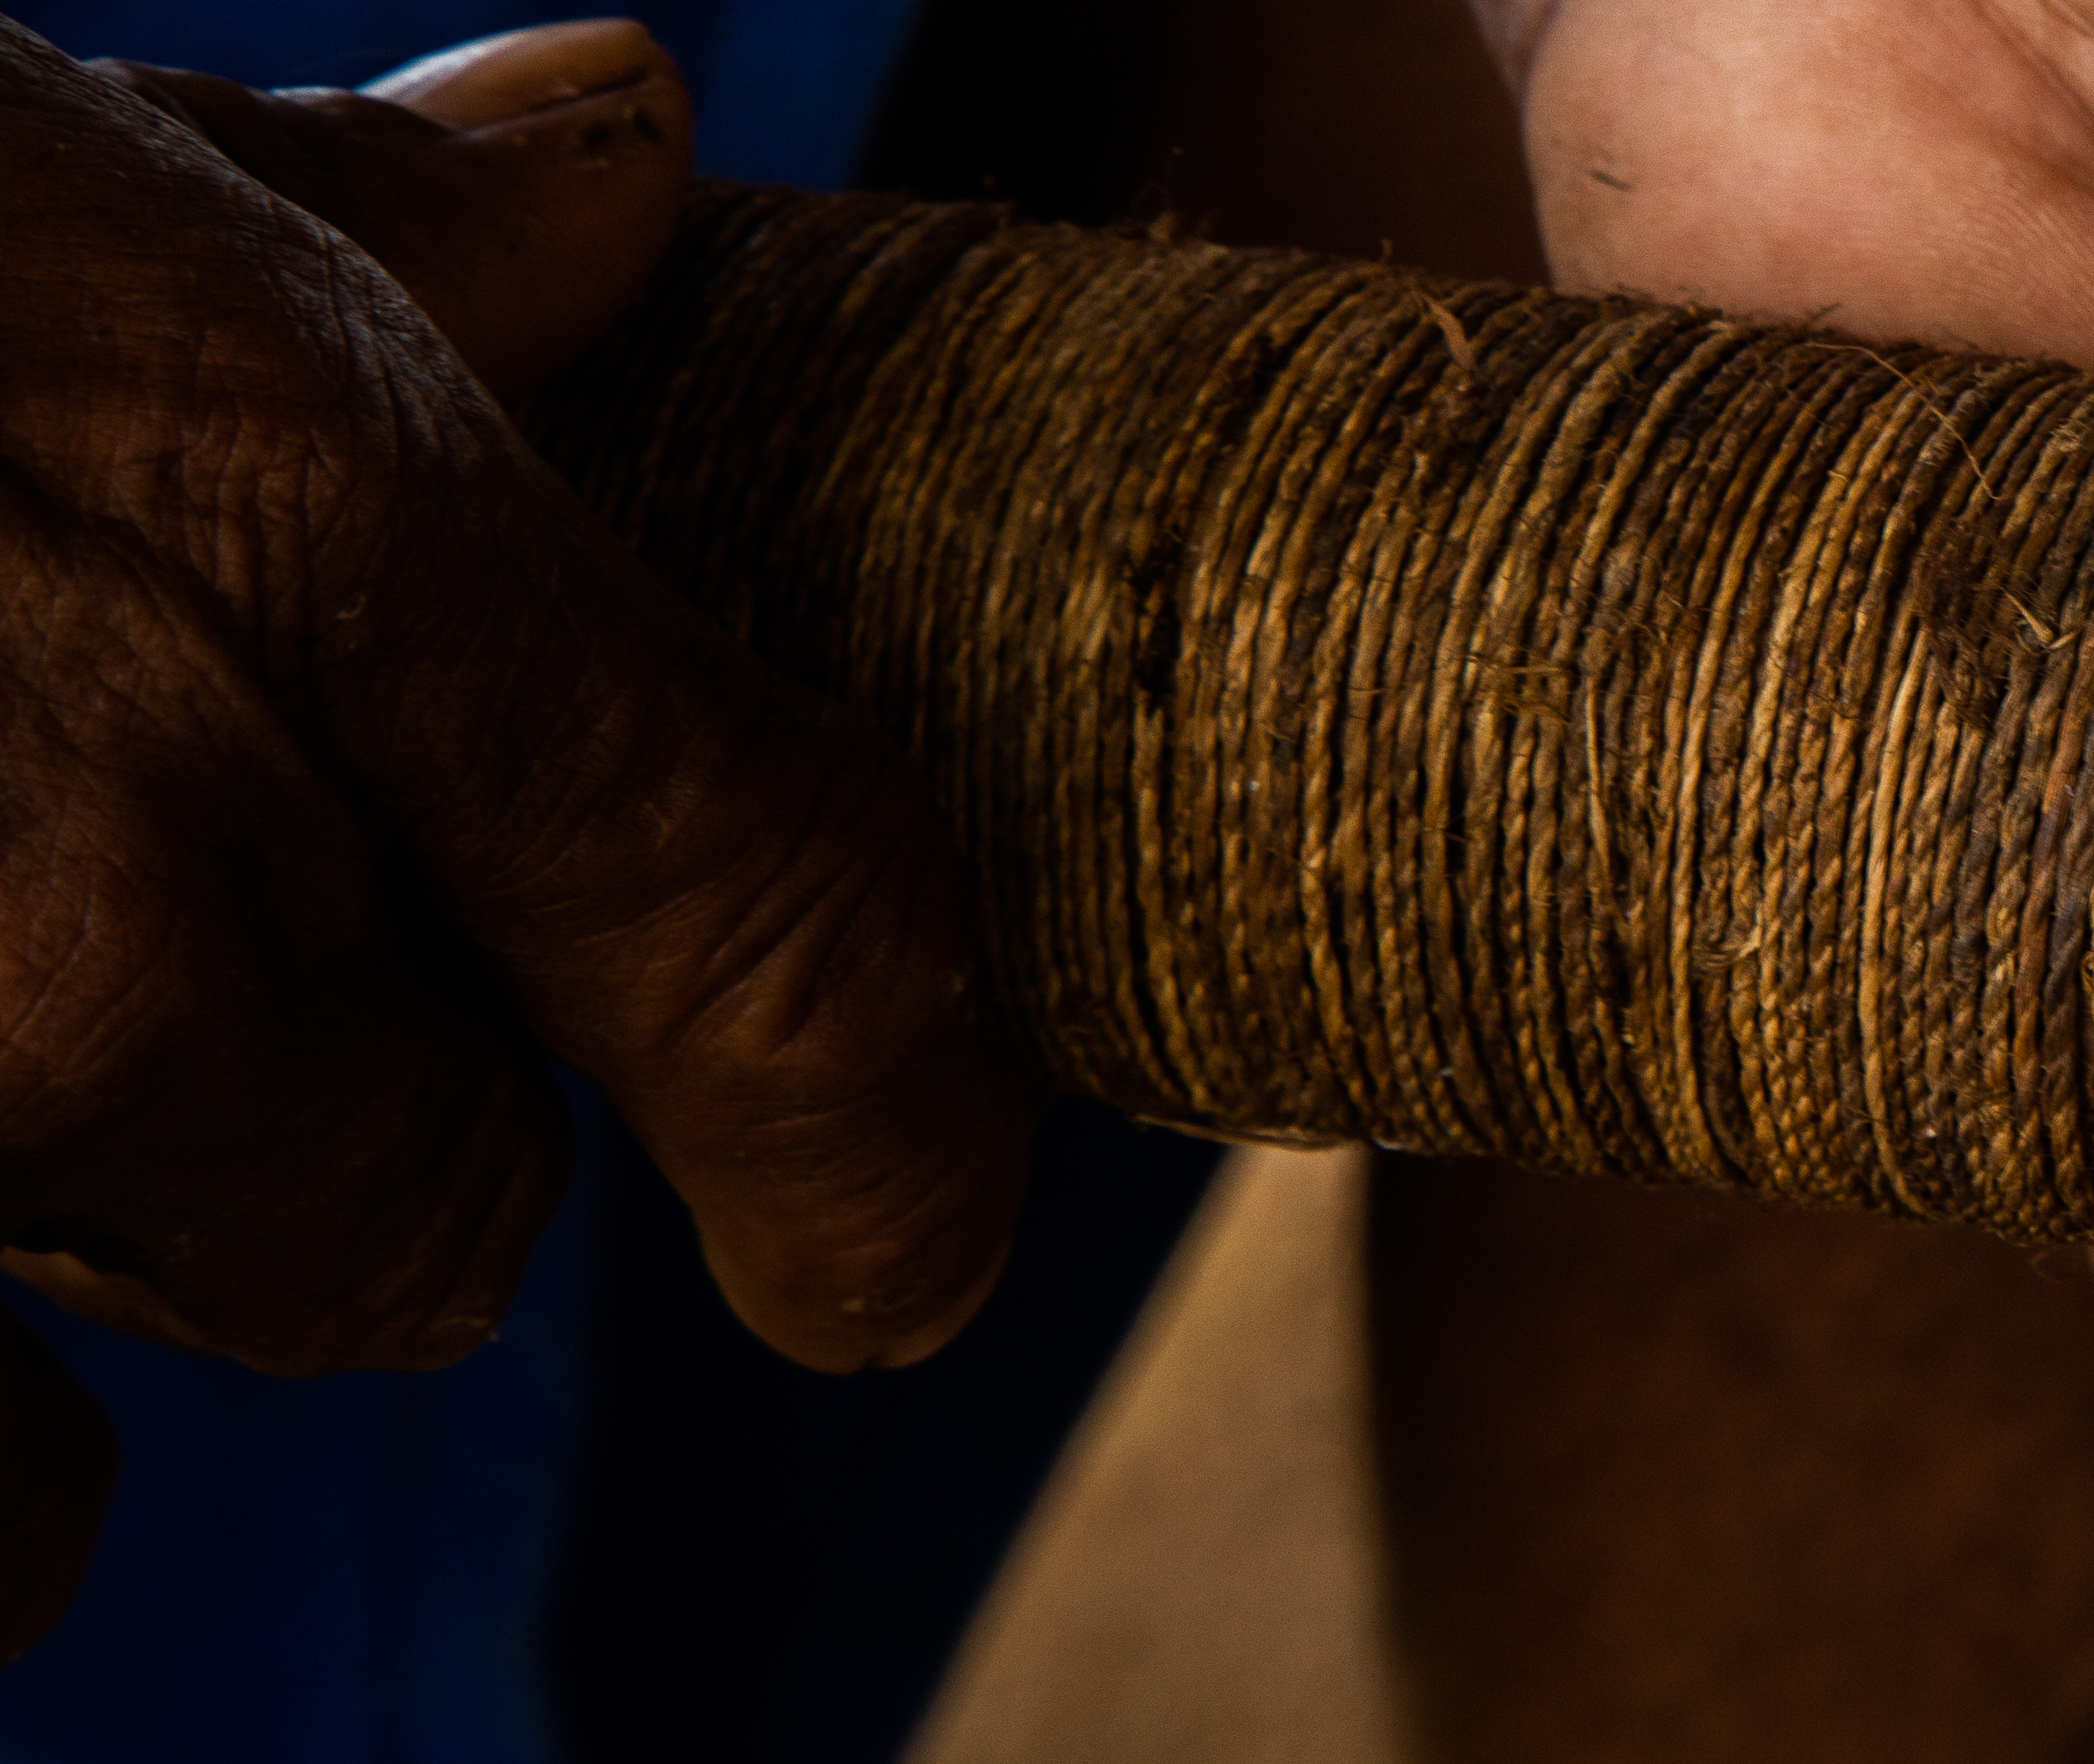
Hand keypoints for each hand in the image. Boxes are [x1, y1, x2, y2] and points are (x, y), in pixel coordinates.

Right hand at [0, 20, 1032, 1646]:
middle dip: (324, 1125)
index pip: (768, 926)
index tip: (891, 1249)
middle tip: (118, 947)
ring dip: (59, 1272)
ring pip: (111, 1403)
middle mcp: (105, 872)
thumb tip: (610, 166)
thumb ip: (316, 235)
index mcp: (275, 522)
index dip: (876, 1146)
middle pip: (412, 1212)